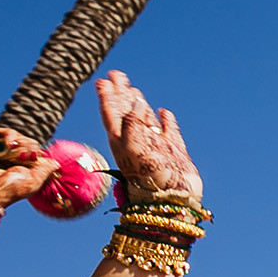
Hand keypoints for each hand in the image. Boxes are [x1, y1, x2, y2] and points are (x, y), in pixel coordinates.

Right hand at [0, 127, 58, 207]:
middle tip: (31, 155)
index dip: (38, 152)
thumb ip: (46, 170)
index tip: (41, 156)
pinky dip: (8, 135)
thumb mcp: (34, 181)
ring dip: (21, 142)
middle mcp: (7, 160)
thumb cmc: (10, 190)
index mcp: (19, 169)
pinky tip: (10, 144)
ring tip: (19, 152)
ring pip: (14, 137)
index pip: (33, 153)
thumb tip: (57, 163)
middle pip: (25, 143)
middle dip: (31, 146)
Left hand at [96, 71, 201, 204]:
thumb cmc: (150, 180)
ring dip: (137, 103)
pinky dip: (165, 120)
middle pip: (125, 112)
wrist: (174, 201)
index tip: (103, 80)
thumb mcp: (134, 151)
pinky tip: (163, 112)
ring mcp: (156, 146)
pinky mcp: (174, 152)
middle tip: (116, 75)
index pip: (111, 113)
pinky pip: (168, 131)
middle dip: (120, 93)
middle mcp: (137, 141)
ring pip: (144, 119)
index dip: (107, 97)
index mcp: (122, 140)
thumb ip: (131, 125)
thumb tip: (135, 104)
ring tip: (133, 89)